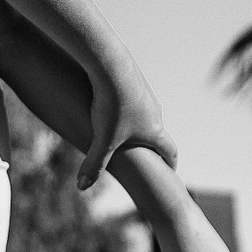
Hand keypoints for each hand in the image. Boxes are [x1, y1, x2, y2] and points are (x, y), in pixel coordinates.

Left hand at [80, 68, 175, 188]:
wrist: (111, 64)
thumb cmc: (111, 105)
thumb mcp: (102, 140)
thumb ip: (95, 165)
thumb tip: (82, 187)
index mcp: (154, 130)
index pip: (169, 152)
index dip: (170, 164)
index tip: (169, 171)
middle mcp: (155, 111)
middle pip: (157, 131)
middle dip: (151, 144)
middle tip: (143, 154)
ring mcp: (146, 92)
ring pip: (145, 111)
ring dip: (138, 122)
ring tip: (123, 128)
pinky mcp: (134, 77)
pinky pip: (132, 95)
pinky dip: (126, 103)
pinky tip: (111, 102)